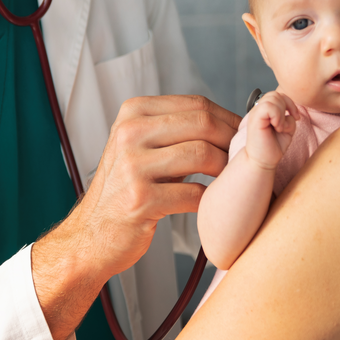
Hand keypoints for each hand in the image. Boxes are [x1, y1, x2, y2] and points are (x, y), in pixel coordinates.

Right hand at [31, 95, 239, 339]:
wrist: (93, 234)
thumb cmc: (127, 189)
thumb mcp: (140, 146)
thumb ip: (175, 129)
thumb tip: (232, 121)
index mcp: (132, 113)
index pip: (195, 105)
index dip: (229, 119)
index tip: (245, 135)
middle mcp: (129, 133)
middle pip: (202, 124)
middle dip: (232, 140)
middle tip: (246, 158)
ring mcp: (132, 166)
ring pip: (201, 155)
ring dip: (225, 170)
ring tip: (231, 181)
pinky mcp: (140, 200)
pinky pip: (193, 194)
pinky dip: (209, 200)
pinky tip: (210, 205)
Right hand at [242, 90, 295, 170]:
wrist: (263, 161)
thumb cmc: (273, 146)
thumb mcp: (286, 128)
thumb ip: (288, 116)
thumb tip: (291, 110)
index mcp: (265, 110)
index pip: (278, 95)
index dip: (290, 103)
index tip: (296, 117)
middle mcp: (259, 109)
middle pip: (276, 94)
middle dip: (287, 107)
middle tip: (285, 124)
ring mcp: (256, 113)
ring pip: (272, 98)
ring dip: (281, 113)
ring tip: (279, 127)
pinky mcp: (255, 119)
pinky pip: (267, 107)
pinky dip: (276, 116)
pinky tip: (276, 127)